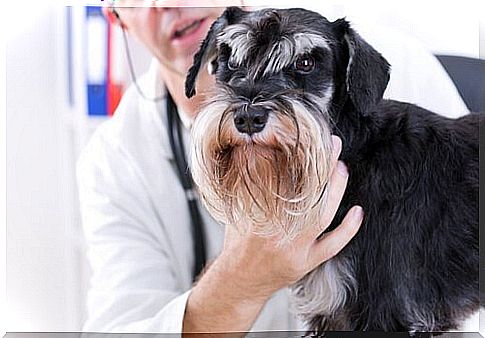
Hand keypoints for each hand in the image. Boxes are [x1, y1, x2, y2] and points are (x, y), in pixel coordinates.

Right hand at [183, 135, 362, 332]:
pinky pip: (331, 245)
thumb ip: (246, 189)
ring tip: (340, 167)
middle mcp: (276, 232)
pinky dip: (347, 229)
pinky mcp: (306, 262)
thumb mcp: (236, 213)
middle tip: (329, 143)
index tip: (297, 139)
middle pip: (303, 192)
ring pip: (321, 215)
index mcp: (255, 217)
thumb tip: (255, 156)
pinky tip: (357, 211)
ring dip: (335, 189)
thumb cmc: (237, 246)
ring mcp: (294, 248)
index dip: (287, 157)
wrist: (238, 282)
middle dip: (318, 165)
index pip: (275, 179)